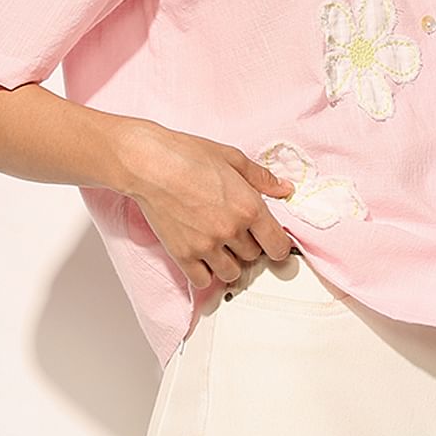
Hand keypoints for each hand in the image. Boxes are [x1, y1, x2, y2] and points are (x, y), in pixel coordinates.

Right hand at [112, 119, 297, 289]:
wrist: (150, 164)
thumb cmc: (187, 155)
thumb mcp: (232, 158)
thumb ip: (261, 178)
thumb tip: (284, 189)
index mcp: (249, 208)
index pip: (278, 246)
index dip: (278, 246)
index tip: (273, 243)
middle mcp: (231, 231)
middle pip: (254, 256)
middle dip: (249, 245)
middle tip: (237, 230)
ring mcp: (207, 246)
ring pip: (232, 272)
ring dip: (230, 261)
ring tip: (220, 244)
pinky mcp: (183, 255)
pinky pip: (203, 280)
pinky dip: (206, 272)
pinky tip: (203, 256)